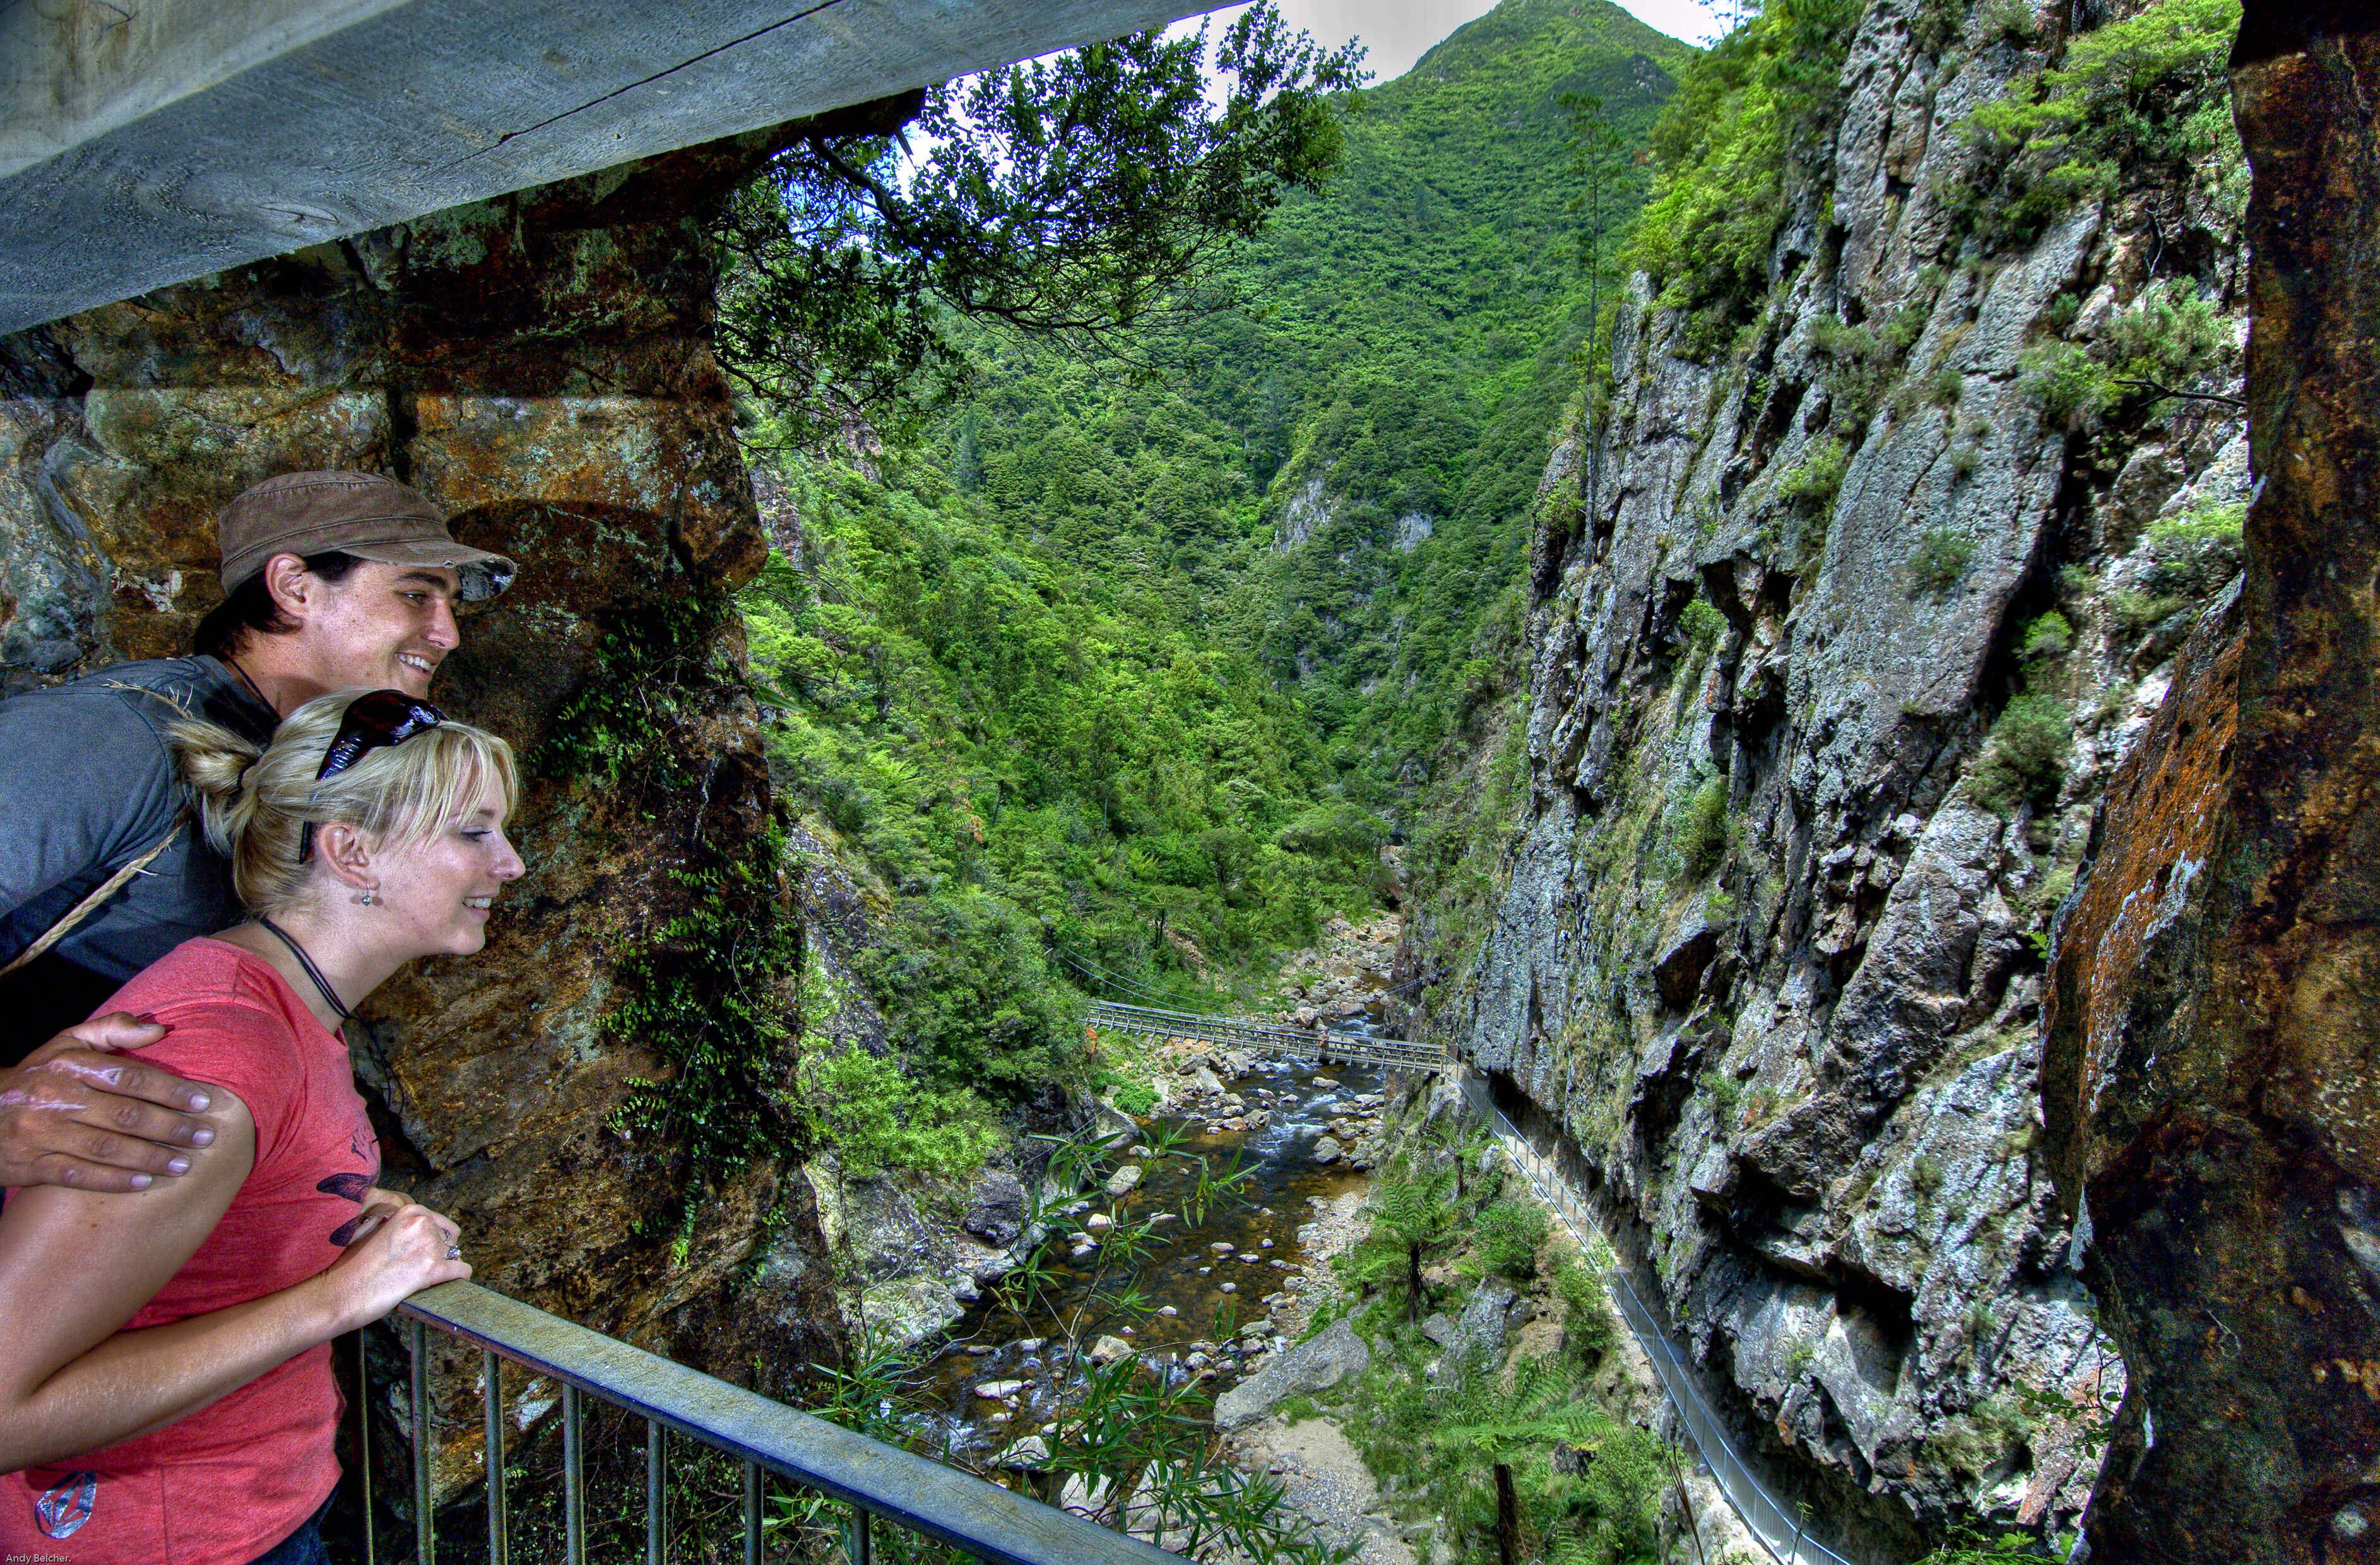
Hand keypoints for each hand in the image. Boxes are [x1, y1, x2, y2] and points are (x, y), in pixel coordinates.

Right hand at [0, 1013, 217, 1190]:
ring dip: (150, 1158)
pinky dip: (113, 1181)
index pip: (130, 1077)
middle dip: (170, 1128)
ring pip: (106, 1148)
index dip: (170, 1090)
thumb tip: (158, 1029)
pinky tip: (144, 1184)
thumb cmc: (39, 1075)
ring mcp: (42, 1133)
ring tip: (185, 1164)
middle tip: (205, 1137)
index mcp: (69, 1065)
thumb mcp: (68, 1043)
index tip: (204, 1101)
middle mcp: (56, 1098)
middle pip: (124, 1115)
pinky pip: (77, 1176)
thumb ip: (114, 1030)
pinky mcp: (31, 1165)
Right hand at [319, 1200, 470, 1329]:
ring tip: (421, 1277)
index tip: (424, 1251)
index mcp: (409, 1211)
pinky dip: (459, 1276)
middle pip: (448, 1239)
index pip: (440, 1222)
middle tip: (418, 1267)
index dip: (434, 1239)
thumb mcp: (377, 1231)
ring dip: (443, 1266)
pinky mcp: (431, 1270)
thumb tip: (425, 1231)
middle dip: (438, 1252)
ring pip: (454, 1255)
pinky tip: (452, 1281)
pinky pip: (461, 1270)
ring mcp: (428, 1245)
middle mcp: (422, 1223)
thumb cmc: (353, 1266)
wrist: (339, 1292)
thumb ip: (402, 1227)